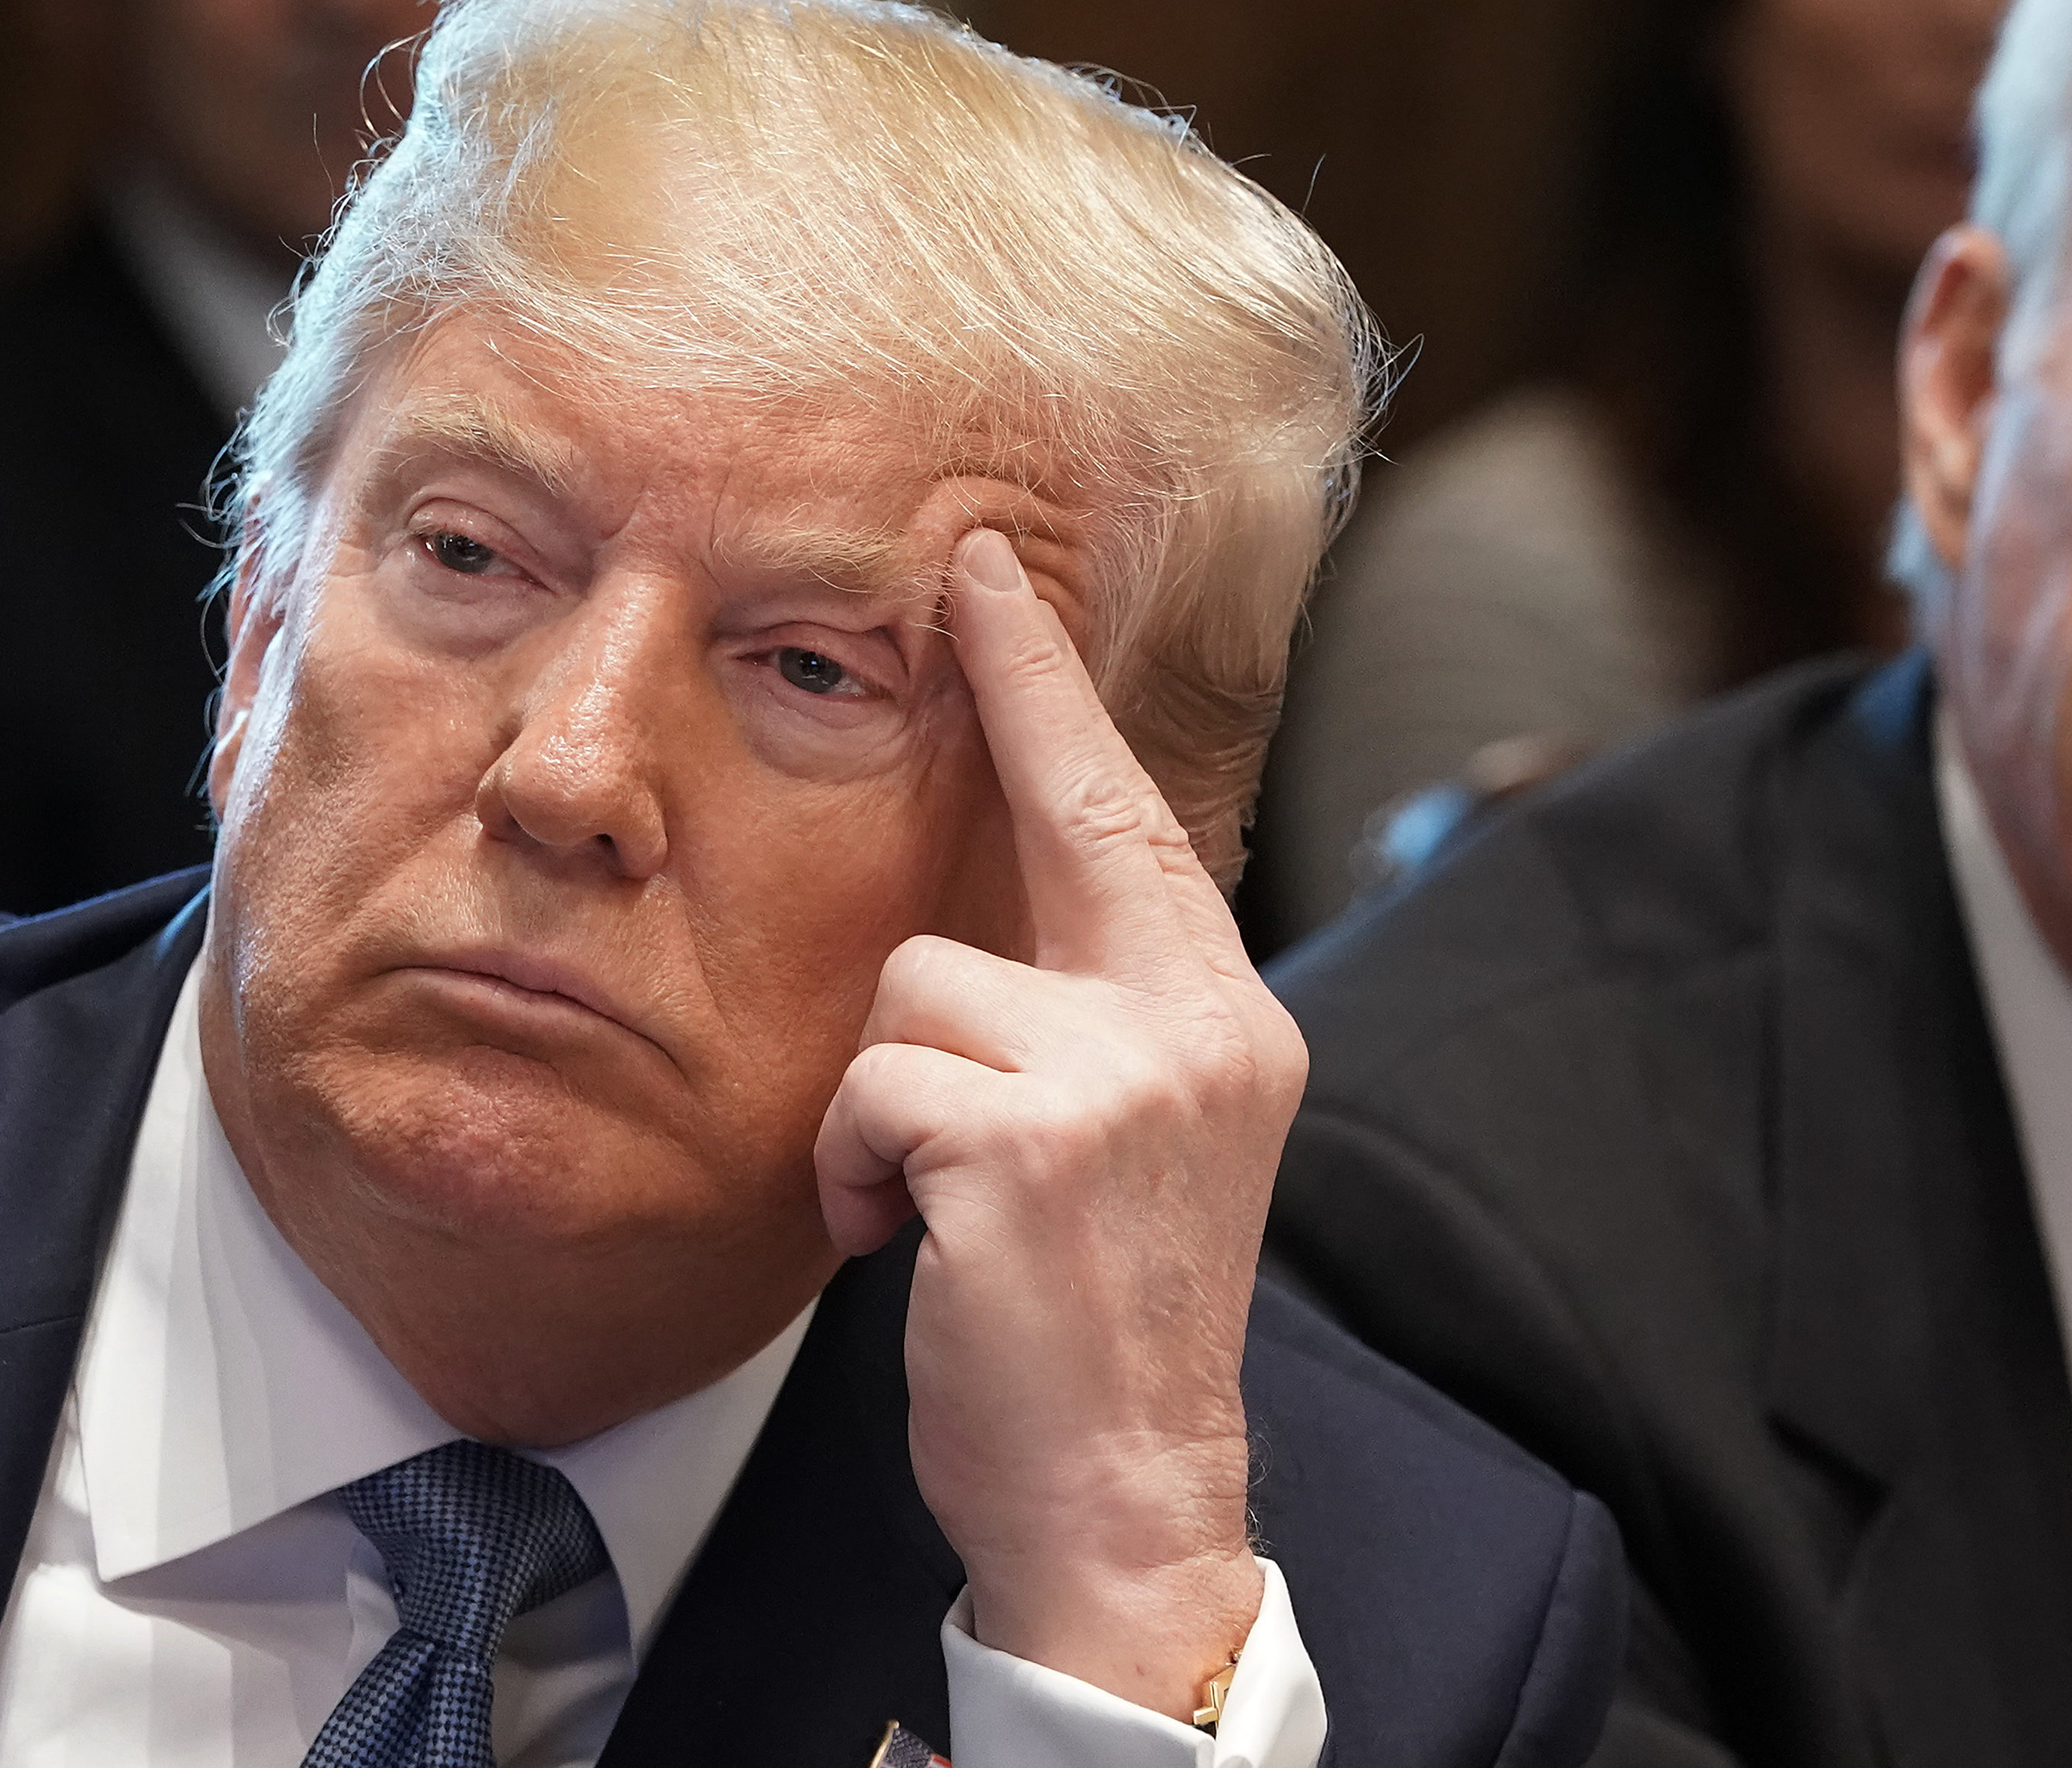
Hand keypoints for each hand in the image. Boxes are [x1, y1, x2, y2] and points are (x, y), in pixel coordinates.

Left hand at [814, 526, 1301, 1718]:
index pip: (1140, 821)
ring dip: (873, 1100)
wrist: (1124, 1496)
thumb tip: (994, 913)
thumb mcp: (1124, 1148)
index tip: (1003, 576)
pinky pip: (868, 1084)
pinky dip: (848, 1167)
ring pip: (914, 982)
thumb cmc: (1093, 1328)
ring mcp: (1122, 1078)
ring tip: (915, 1203)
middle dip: (1008, 683)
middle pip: (1064, 814)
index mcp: (1224, 1023)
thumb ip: (1091, 1022)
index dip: (1062, 691)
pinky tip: (896, 1242)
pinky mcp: (1025, 1138)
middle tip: (958, 575)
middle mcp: (1198, 1027)